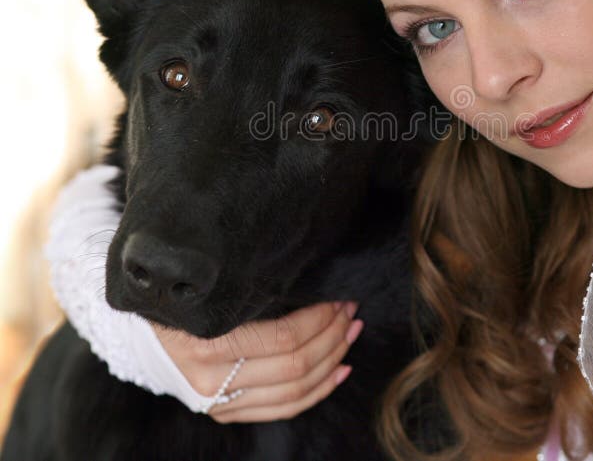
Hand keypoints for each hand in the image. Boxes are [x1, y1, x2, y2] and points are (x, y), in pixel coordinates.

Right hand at [153, 301, 363, 422]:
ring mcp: (220, 400)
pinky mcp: (226, 411)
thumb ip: (251, 294)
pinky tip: (339, 370)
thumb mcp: (210, 292)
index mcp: (208, 342)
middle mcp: (212, 379)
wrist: (140, 339)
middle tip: (351, 312)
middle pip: (295, 366)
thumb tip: (310, 282)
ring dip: (332, 361)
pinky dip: (317, 391)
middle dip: (332, 336)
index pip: (284, 337)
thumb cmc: (181, 305)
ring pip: (295, 391)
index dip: (320, 319)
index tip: (339, 299)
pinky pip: (283, 408)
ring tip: (350, 335)